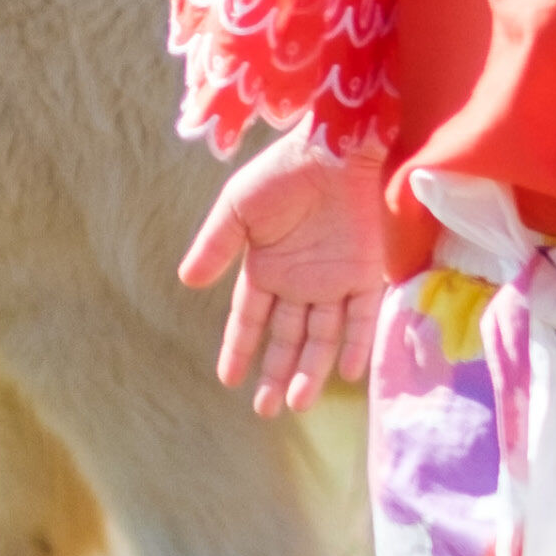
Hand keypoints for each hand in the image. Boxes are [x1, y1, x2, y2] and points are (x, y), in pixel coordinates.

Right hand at [176, 127, 391, 416]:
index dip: (239, 349)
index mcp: (266, 268)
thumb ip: (216, 244)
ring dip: (311, 369)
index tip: (228, 380)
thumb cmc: (282, 172)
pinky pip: (362, 316)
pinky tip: (344, 371)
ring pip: (322, 336)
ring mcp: (335, 280)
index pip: (251, 319)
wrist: (334, 145)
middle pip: (287, 338)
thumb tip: (187, 282)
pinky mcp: (367, 272)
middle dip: (275, 373)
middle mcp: (300, 282)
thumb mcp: (238, 207)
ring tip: (298, 402)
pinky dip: (355, 343)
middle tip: (265, 410)